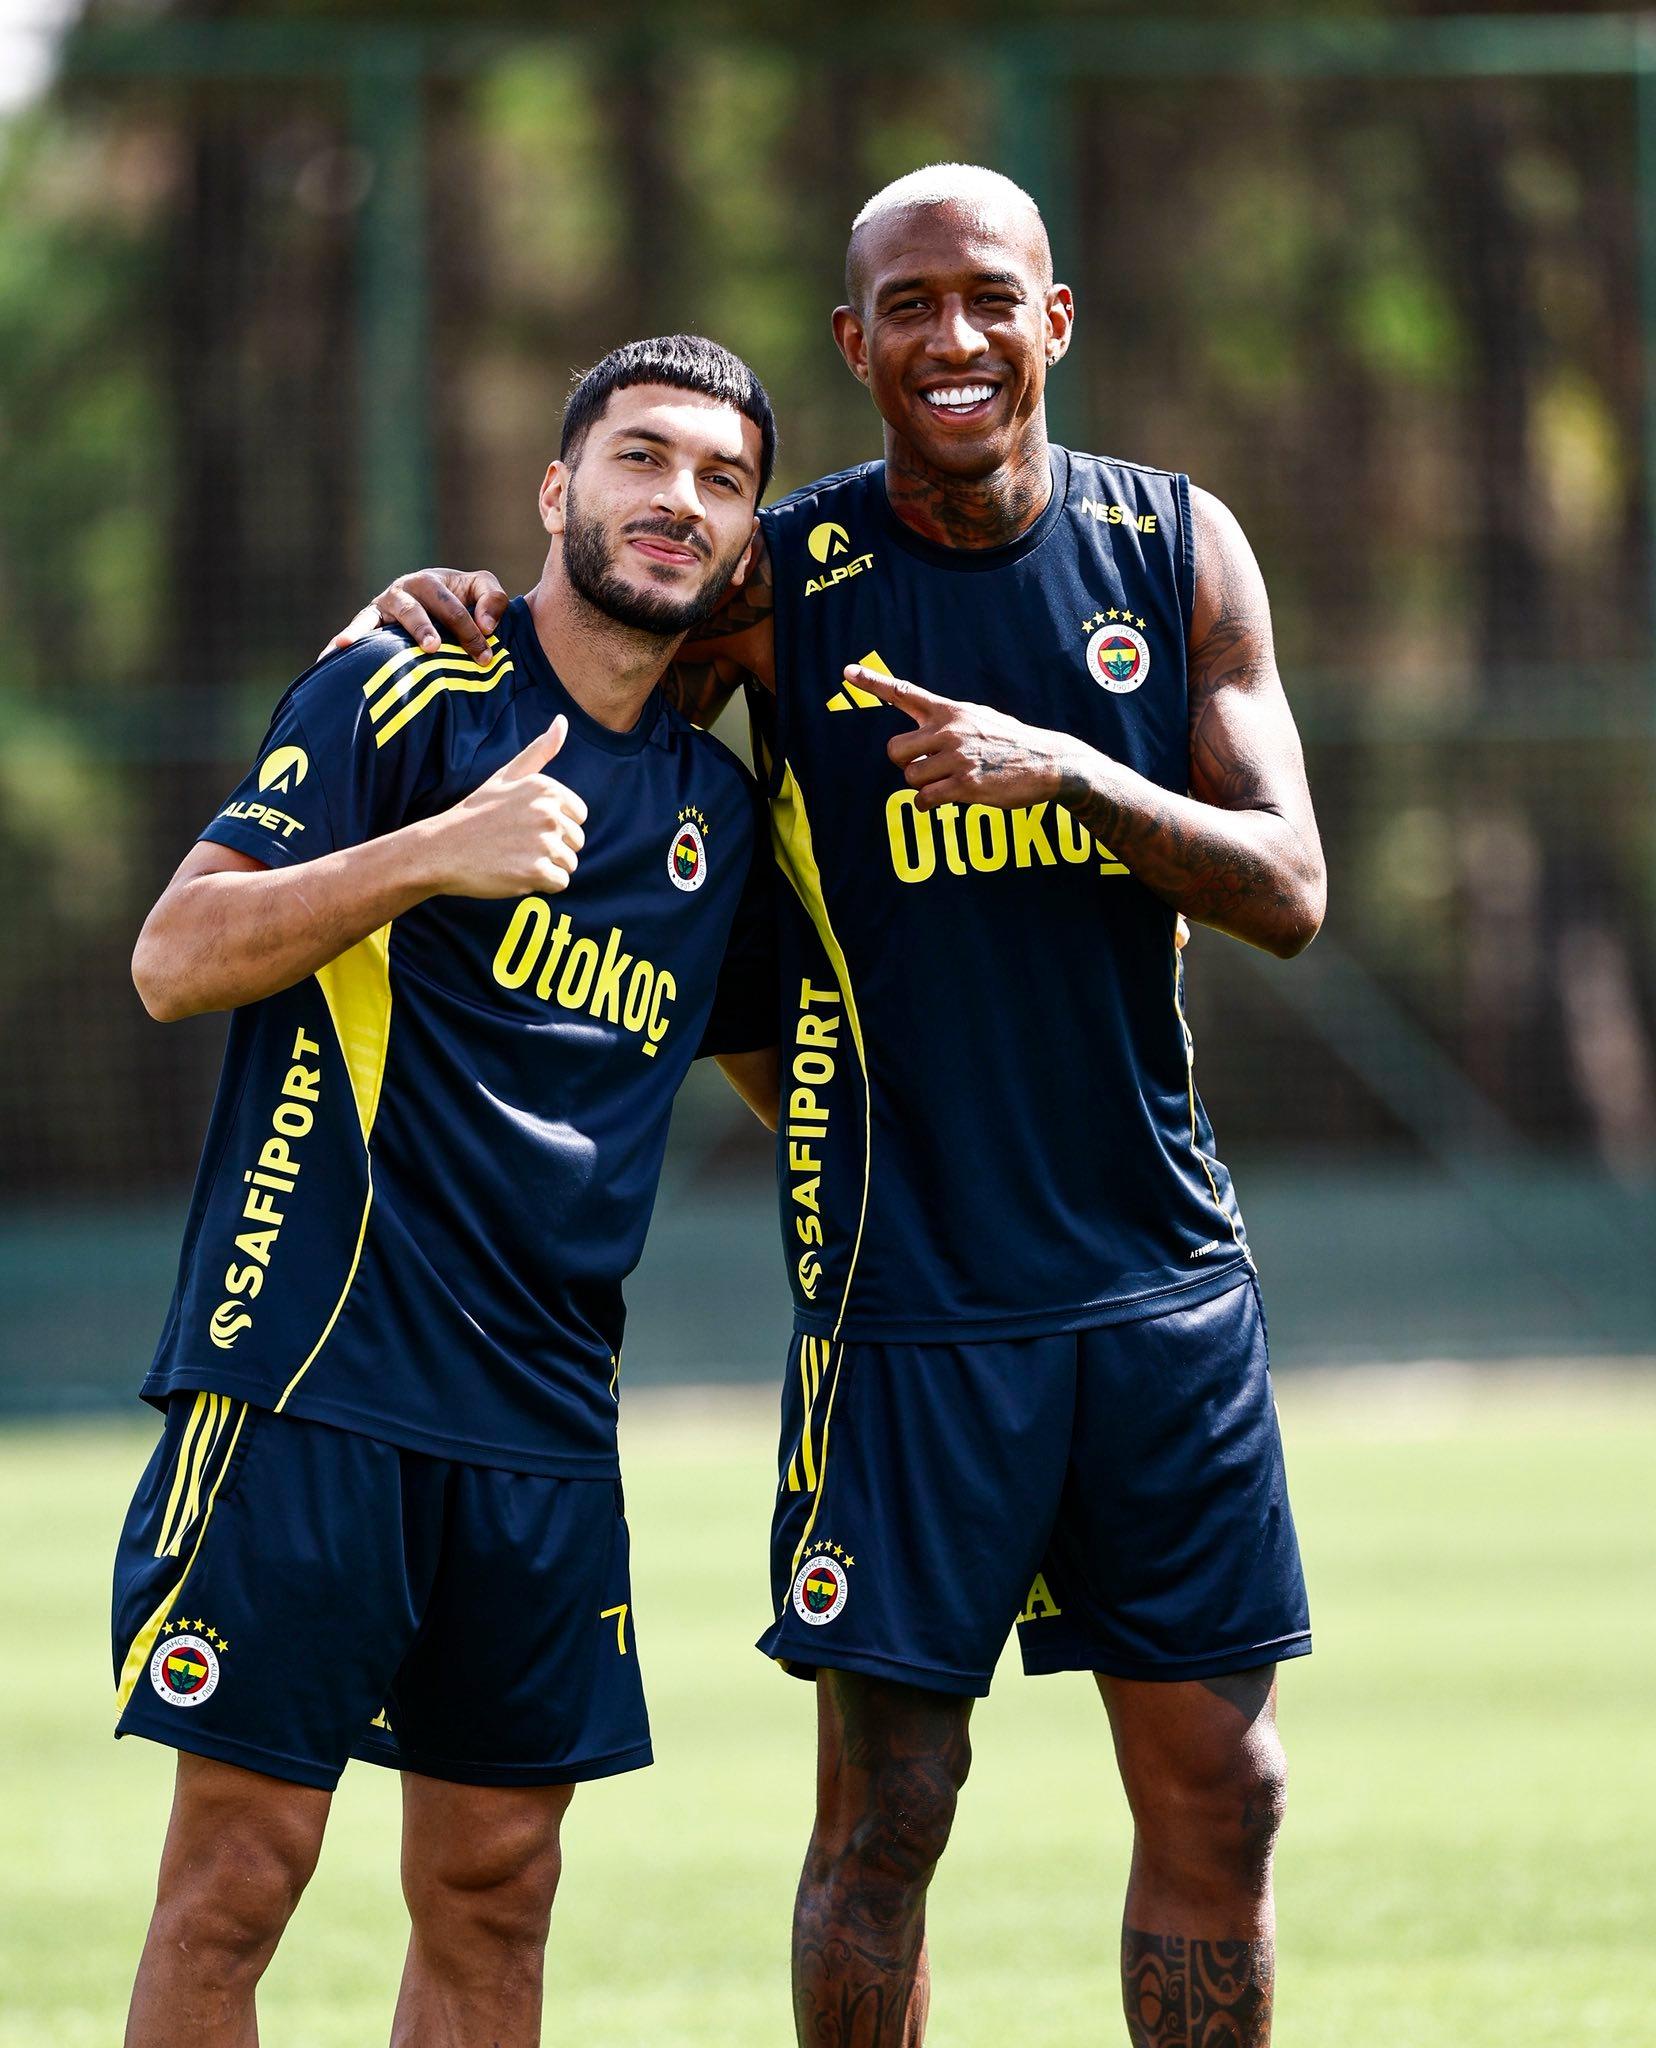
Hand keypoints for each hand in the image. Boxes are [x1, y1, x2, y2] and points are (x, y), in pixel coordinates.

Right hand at [330, 568, 510, 663]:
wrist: (437, 603)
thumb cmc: (463, 598)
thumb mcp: (482, 590)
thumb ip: (493, 599)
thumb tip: (485, 626)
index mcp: (431, 582)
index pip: (451, 607)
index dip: (470, 631)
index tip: (485, 657)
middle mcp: (403, 590)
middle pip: (413, 609)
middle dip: (424, 628)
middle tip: (433, 647)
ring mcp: (383, 606)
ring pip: (379, 618)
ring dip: (376, 634)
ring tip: (363, 648)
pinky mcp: (369, 622)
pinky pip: (355, 631)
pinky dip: (343, 641)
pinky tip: (330, 656)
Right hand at [427, 716, 587, 898]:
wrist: (442, 849)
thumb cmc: (476, 812)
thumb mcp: (506, 775)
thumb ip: (539, 751)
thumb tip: (562, 721)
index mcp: (546, 789)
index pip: (579, 816)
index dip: (555, 825)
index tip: (526, 824)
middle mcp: (549, 813)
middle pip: (577, 841)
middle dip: (552, 847)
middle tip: (516, 843)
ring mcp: (543, 843)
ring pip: (570, 863)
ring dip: (546, 866)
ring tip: (514, 857)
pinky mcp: (536, 871)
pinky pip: (559, 883)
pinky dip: (540, 884)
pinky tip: (514, 872)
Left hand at [846, 664, 1080, 813]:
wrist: (1048, 762)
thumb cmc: (1010, 742)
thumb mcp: (979, 718)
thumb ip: (947, 721)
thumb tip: (921, 733)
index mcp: (950, 711)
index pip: (904, 692)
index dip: (872, 682)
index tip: (847, 672)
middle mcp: (949, 730)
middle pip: (894, 750)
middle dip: (905, 764)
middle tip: (927, 767)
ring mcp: (956, 758)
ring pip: (910, 778)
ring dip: (923, 786)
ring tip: (948, 782)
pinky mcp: (964, 786)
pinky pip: (924, 800)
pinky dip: (929, 804)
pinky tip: (946, 800)